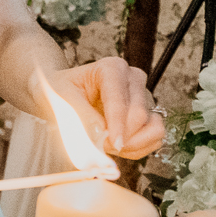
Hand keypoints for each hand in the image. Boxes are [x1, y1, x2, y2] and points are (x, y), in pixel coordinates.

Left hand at [43, 58, 162, 159]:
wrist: (63, 93)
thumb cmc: (61, 90)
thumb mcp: (61, 99)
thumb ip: (80, 116)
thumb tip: (100, 136)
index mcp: (112, 68)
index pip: (120, 101)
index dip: (117, 126)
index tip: (113, 145)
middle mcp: (133, 79)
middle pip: (139, 116)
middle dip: (121, 137)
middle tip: (99, 144)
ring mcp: (144, 97)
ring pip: (153, 129)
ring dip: (133, 145)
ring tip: (108, 145)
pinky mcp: (149, 114)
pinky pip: (154, 139)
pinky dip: (137, 148)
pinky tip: (117, 146)